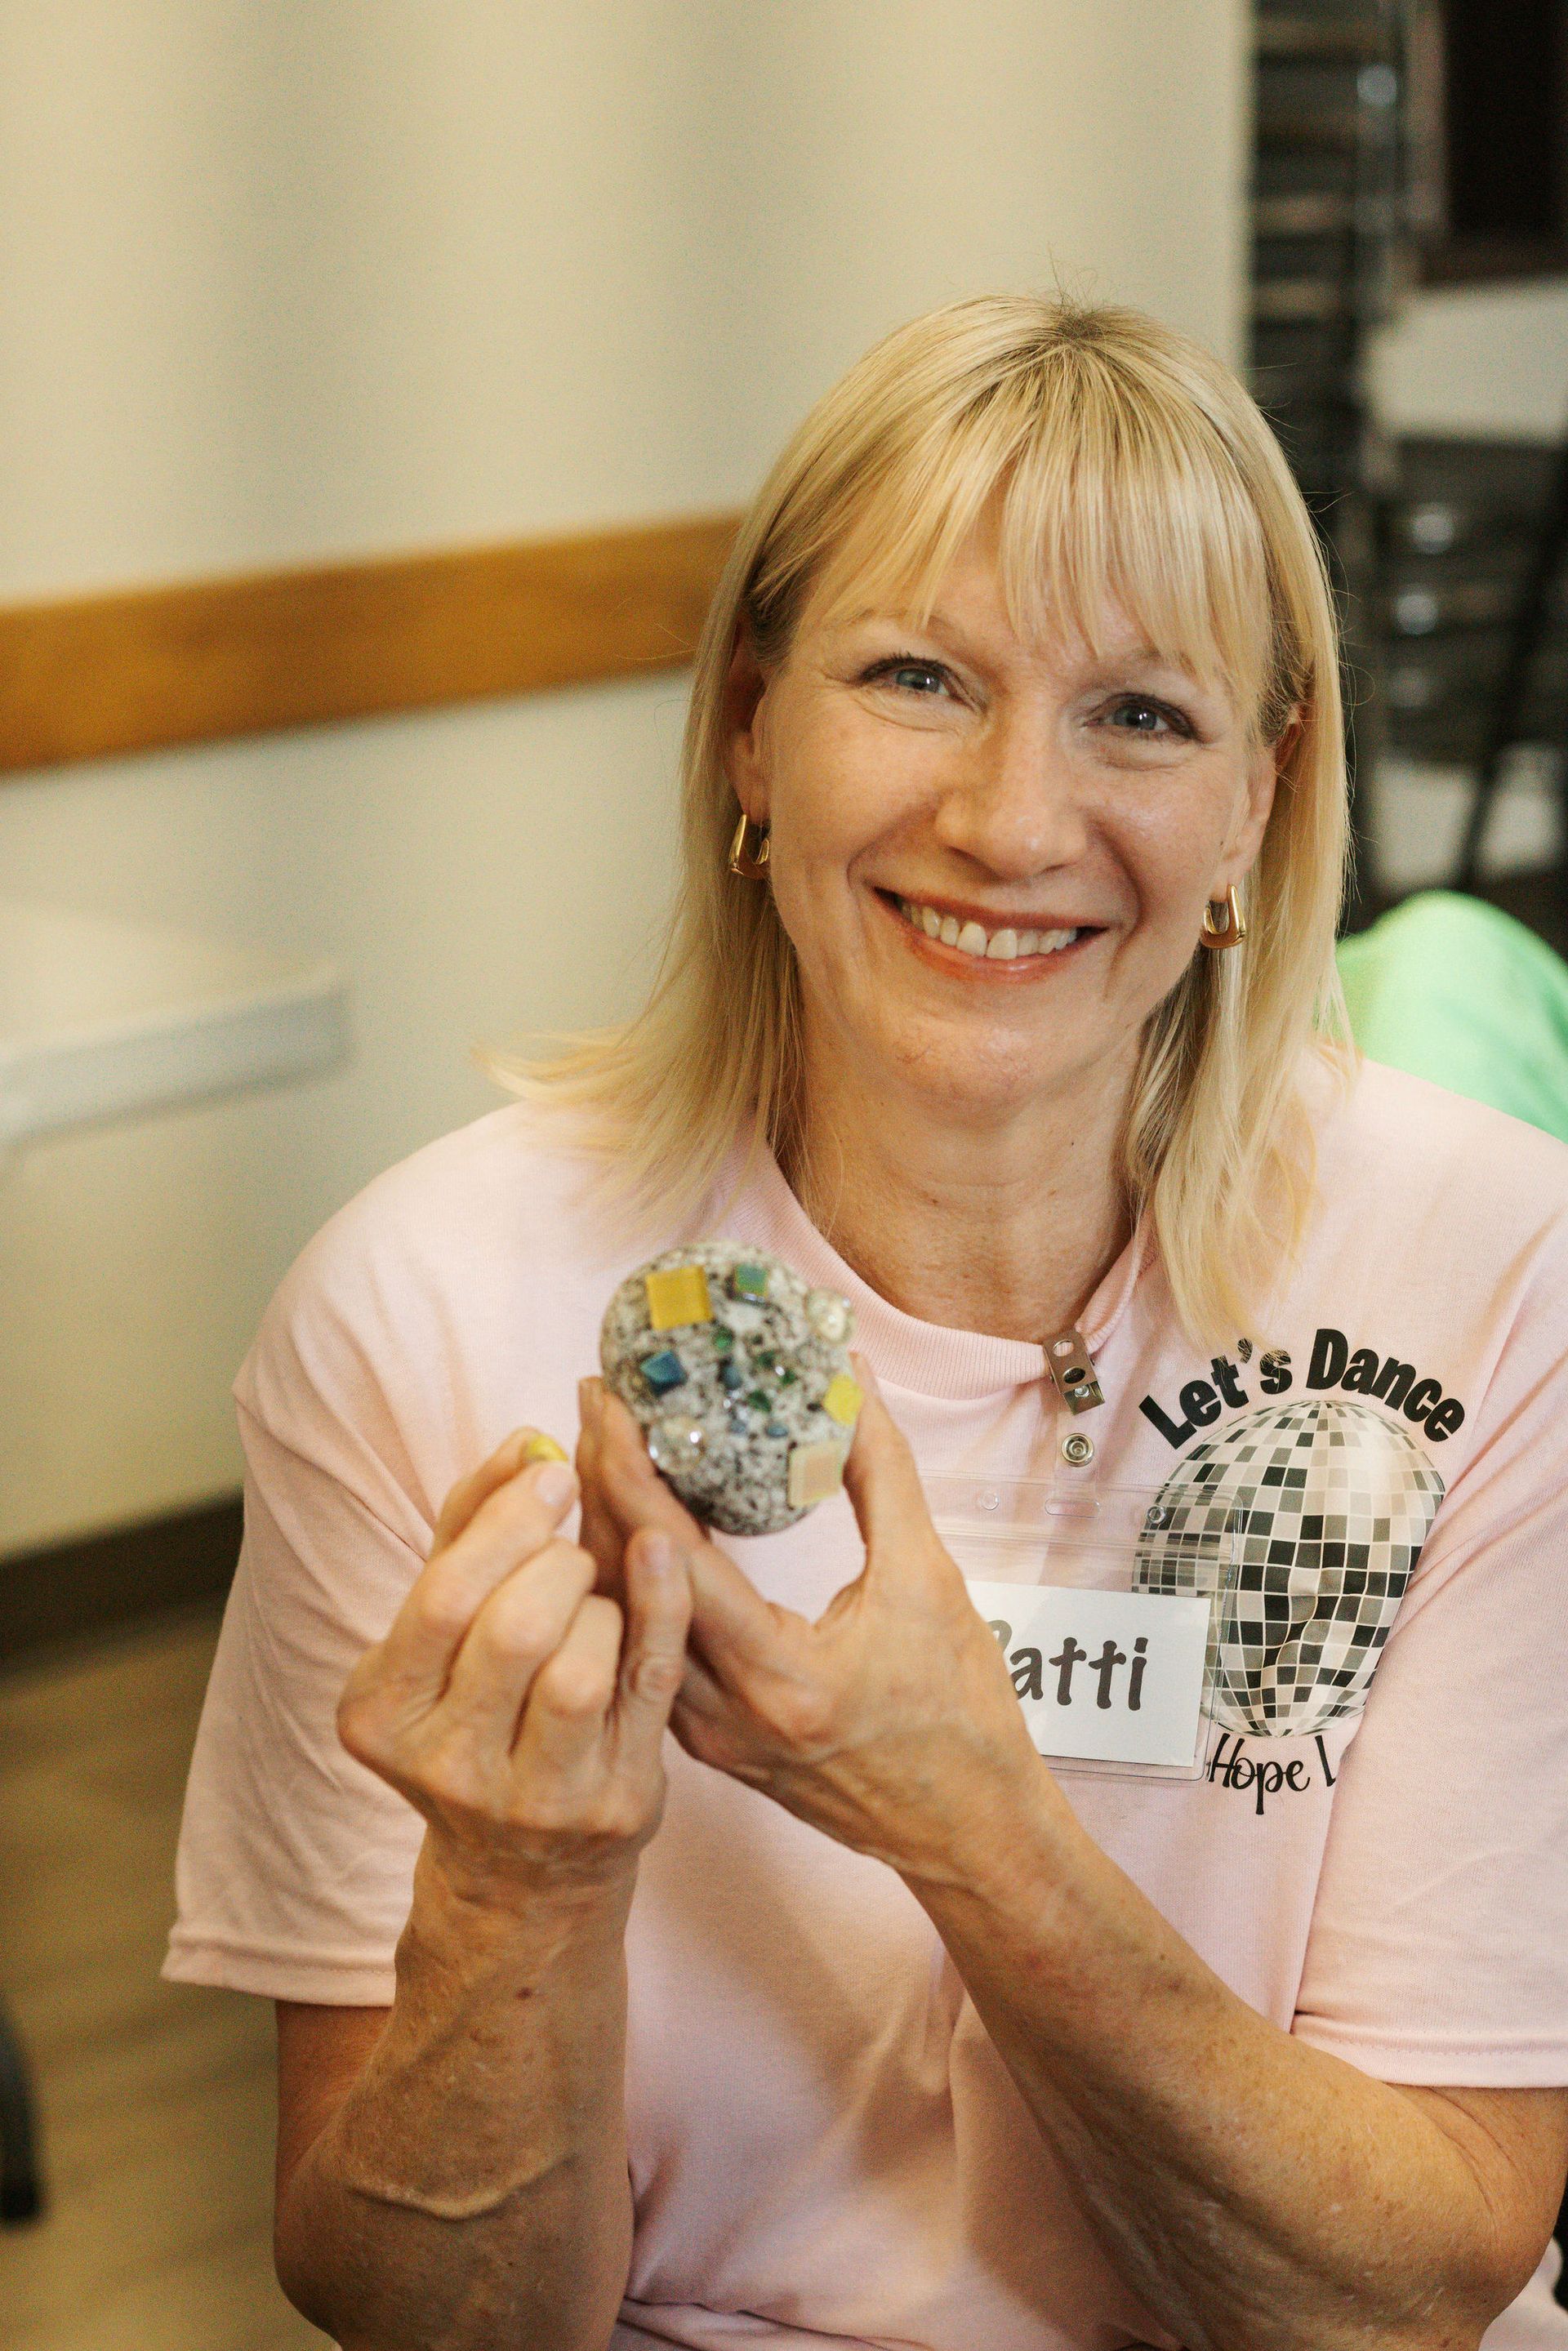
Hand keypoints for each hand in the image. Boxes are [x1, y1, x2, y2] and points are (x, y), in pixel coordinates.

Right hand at [336, 1427, 691, 1911]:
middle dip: (555, 1558)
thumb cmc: (480, 1709)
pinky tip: (661, 1553)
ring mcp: (536, 1799)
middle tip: (570, 1543)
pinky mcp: (616, 1803)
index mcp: (384, 1716)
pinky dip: (660, 1607)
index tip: (548, 1476)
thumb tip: (526, 1441)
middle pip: (512, 1629)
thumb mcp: (446, 1628)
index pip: (443, 1598)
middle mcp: (449, 1768)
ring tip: (592, 1595)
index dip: (504, 1523)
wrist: (522, 1866)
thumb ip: (470, 1527)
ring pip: (577, 1667)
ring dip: (597, 1601)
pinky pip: (647, 1686)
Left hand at [577, 1365, 1050, 1886]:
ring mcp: (709, 1737)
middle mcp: (726, 1715)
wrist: (968, 1830)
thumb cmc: (960, 1712)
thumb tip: (850, 1378)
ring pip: (628, 1623)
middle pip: (629, 1587)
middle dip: (601, 1486)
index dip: (628, 1472)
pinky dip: (634, 1586)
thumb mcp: (929, 1580)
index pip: (671, 1560)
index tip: (608, 1402)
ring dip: (607, 1535)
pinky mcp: (710, 1745)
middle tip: (594, 1405)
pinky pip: (649, 1651)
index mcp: (780, 1675)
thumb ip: (882, 1473)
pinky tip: (632, 1532)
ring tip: (600, 1451)